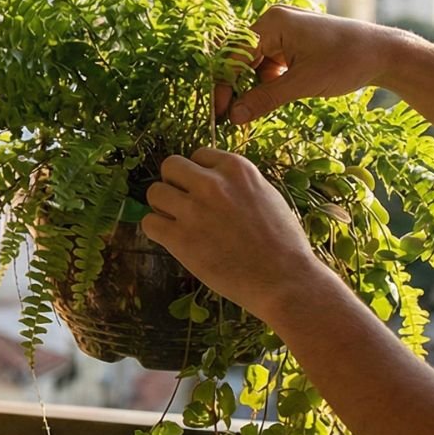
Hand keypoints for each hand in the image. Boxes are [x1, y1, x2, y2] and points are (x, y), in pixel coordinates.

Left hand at [141, 147, 337, 323]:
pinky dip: (157, 230)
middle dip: (174, 183)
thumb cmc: (282, 243)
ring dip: (162, 206)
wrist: (284, 280)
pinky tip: (172, 240)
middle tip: (184, 204)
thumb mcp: (266, 195)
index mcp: (237, 168)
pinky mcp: (180, 238)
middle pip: (170, 166)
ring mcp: (194, 210)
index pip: (198, 155)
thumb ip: (237, 183)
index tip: (204, 191)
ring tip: (178, 223)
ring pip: (154, 192)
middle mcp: (212, 183)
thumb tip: (213, 180)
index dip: (198, 174)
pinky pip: (149, 223)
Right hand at [219, 7, 407, 124]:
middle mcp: (273, 21)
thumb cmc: (347, 61)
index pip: (233, 54)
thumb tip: (233, 117)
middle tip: (232, 116)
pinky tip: (272, 99)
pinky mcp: (292, 43)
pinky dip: (267, 82)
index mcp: (272, 22)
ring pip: (253, 63)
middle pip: (239, 57)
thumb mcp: (303, 84)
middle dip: (235, 86)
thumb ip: (265, 99)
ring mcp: (283, 32)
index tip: (221, 113)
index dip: (223, 84)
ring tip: (253, 110)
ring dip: (252, 86)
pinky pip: (268, 63)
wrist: (385, 54)